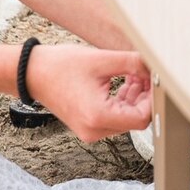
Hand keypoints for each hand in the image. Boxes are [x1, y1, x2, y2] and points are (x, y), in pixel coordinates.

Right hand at [26, 44, 153, 142]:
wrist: (31, 74)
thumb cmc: (61, 65)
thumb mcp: (102, 60)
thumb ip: (133, 63)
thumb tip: (157, 65)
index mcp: (98, 116)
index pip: (142, 118)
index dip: (153, 99)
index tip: (156, 79)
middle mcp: (95, 130)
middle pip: (136, 119)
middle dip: (145, 96)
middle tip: (146, 71)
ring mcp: (91, 130)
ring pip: (127, 118)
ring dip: (135, 97)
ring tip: (135, 72)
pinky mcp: (89, 124)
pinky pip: (115, 116)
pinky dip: (123, 100)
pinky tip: (125, 80)